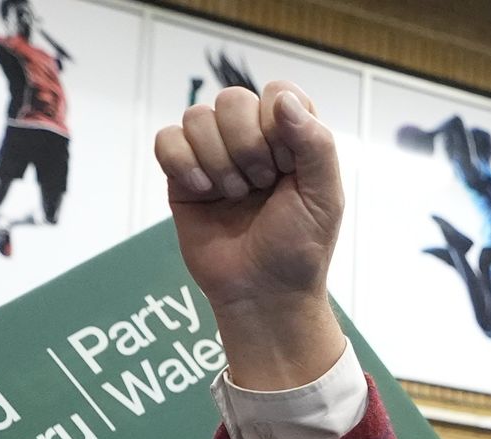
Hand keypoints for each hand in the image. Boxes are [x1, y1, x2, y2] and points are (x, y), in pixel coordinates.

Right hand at [153, 82, 345, 387]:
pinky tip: (204, 193)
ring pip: (197, 116)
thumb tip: (284, 100)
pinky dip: (183, 164)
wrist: (263, 293)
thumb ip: (316, 143)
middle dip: (247, 146)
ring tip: (235, 196)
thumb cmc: (298, 249)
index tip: (287, 167)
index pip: (278, 93)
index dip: (277, 125)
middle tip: (260, 186)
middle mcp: (252, 140)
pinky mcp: (183, 175)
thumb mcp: (324, 198)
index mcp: (291, 139)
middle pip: (232, 99)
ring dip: (218, 161)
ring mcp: (215, 155)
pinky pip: (166, 139)